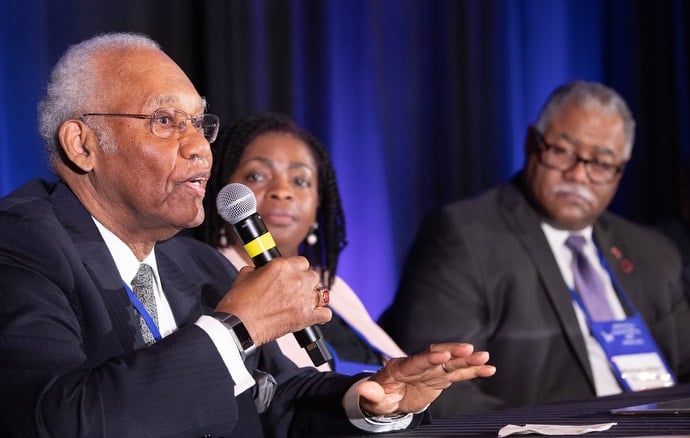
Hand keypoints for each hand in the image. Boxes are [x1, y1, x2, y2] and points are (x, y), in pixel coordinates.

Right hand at [215, 256, 331, 345]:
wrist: (238, 324)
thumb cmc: (239, 302)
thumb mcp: (246, 273)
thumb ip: (261, 269)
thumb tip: (264, 270)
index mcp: (282, 266)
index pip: (302, 261)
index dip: (297, 269)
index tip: (292, 275)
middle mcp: (296, 279)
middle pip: (313, 276)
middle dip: (305, 283)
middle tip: (294, 291)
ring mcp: (303, 299)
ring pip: (320, 293)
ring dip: (312, 297)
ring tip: (302, 303)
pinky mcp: (306, 317)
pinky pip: (325, 314)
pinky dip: (321, 315)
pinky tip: (314, 315)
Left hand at [357, 343, 495, 415]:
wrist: (387, 397)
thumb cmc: (378, 397)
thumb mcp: (372, 399)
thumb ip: (370, 394)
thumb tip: (363, 388)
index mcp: (400, 368)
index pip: (416, 361)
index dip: (429, 358)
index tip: (443, 354)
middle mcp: (418, 364)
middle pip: (437, 355)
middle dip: (453, 352)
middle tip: (470, 350)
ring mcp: (431, 369)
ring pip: (451, 362)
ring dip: (468, 360)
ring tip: (485, 358)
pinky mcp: (440, 377)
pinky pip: (458, 373)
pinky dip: (473, 371)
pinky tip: (489, 369)